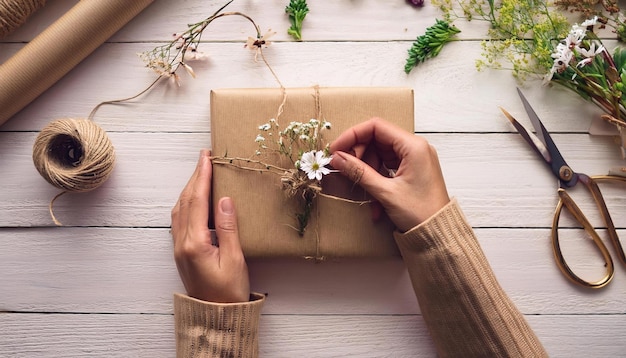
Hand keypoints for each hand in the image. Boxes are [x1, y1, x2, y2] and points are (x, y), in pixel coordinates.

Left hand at [171, 149, 249, 302]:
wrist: (216, 315)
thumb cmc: (229, 291)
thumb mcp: (235, 259)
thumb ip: (229, 228)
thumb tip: (225, 199)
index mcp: (194, 243)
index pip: (198, 201)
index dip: (202, 177)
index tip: (208, 158)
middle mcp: (181, 242)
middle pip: (185, 201)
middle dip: (194, 177)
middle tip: (204, 157)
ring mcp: (179, 247)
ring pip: (180, 209)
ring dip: (189, 188)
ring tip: (201, 172)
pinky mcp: (181, 251)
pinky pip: (180, 219)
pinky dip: (187, 202)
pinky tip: (194, 198)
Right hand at [330, 118, 449, 231]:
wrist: (439, 235)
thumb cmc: (421, 213)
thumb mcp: (385, 192)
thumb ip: (359, 172)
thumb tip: (338, 159)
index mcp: (413, 147)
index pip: (376, 127)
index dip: (353, 135)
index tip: (337, 149)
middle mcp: (415, 148)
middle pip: (377, 139)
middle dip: (359, 154)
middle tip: (344, 168)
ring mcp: (414, 159)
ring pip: (380, 154)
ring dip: (366, 170)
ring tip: (360, 188)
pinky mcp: (412, 170)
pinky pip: (387, 167)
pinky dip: (376, 178)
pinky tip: (373, 199)